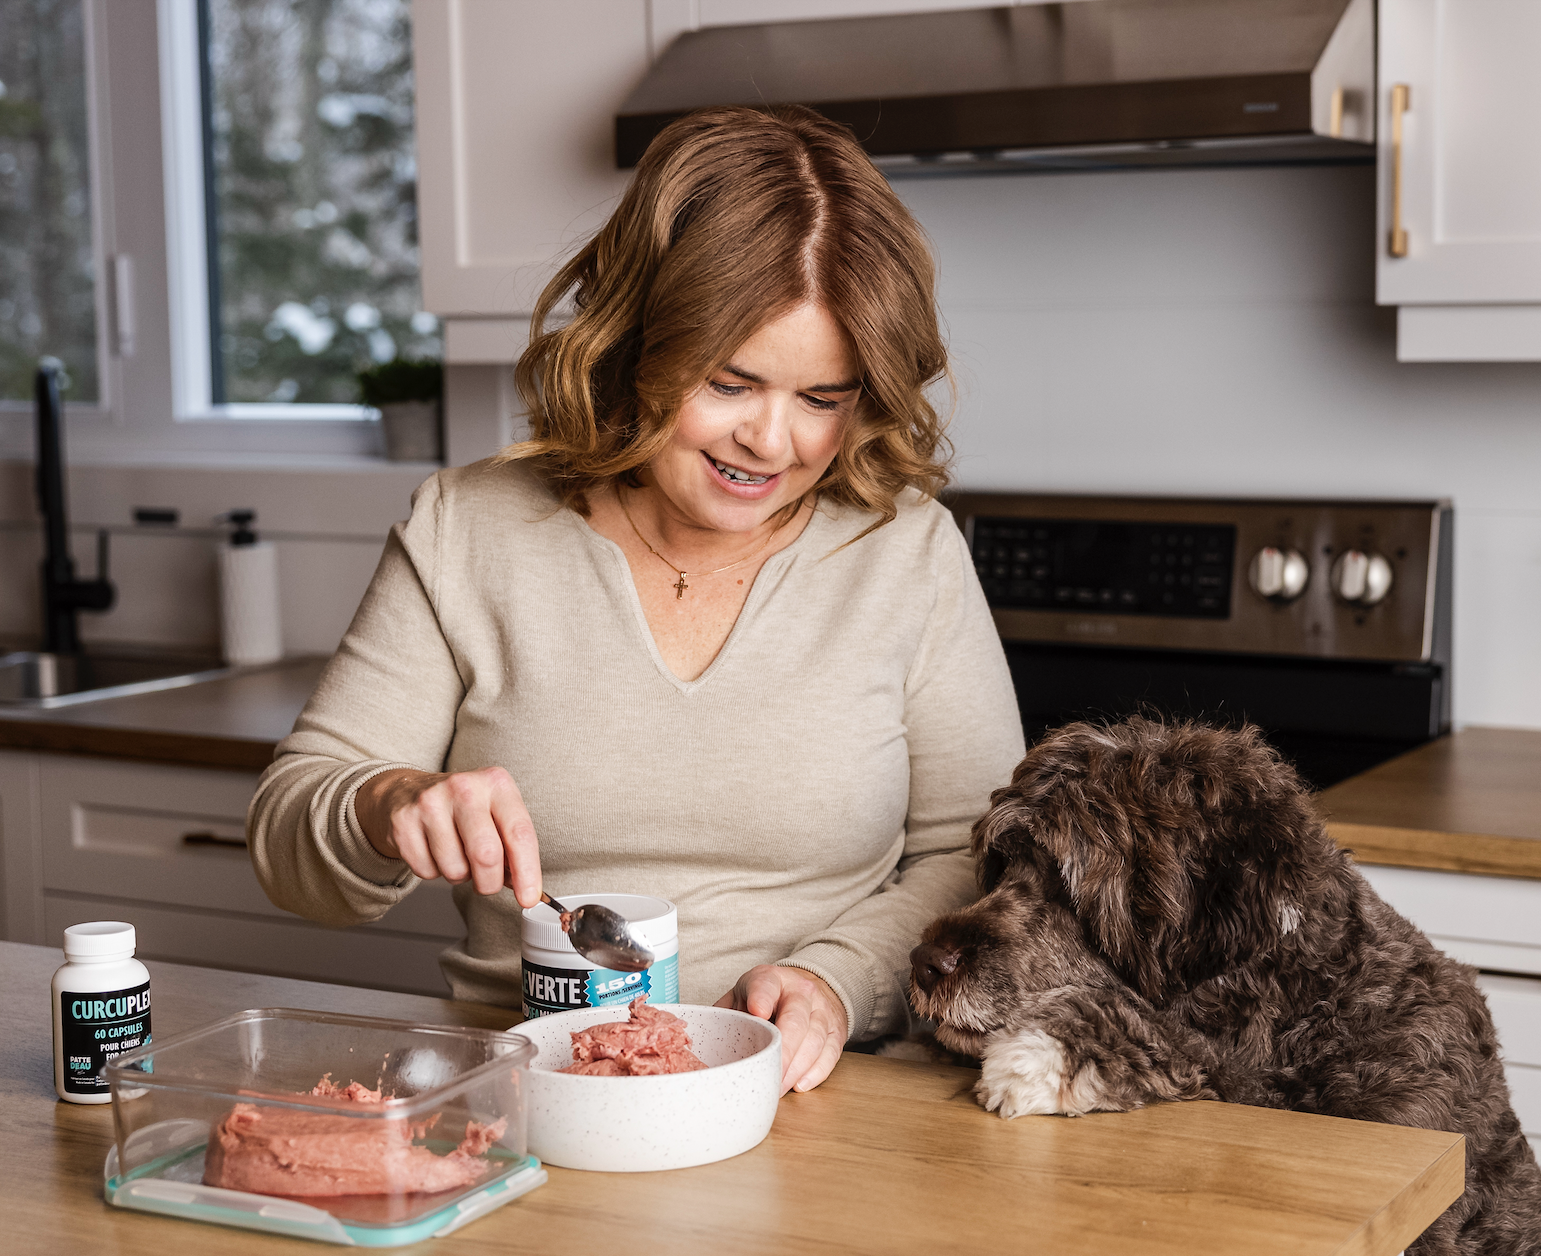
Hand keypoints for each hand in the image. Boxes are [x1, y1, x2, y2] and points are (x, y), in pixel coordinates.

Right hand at [354, 766, 541, 905]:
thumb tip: (526, 887)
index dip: (527, 872)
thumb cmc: (461, 806)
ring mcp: (430, 803)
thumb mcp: (495, 812)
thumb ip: (513, 846)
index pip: (519, 834)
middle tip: (487, 881)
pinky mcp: (403, 821)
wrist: (407, 791)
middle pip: (486, 856)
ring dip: (459, 875)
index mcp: (496, 784)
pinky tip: (433, 850)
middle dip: (490, 882)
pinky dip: (433, 872)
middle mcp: (464, 788)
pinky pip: (426, 872)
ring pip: (455, 870)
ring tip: (455, 853)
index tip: (529, 898)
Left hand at [716, 965, 846, 1094]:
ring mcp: (822, 1010)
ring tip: (777, 1089)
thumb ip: (726, 1013)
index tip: (756, 1012)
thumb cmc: (768, 997)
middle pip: (796, 1021)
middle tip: (768, 1077)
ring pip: (815, 1040)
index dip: (762, 998)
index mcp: (771, 979)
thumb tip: (693, 1042)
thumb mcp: (743, 994)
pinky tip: (800, 1085)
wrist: (809, 987)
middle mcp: (801, 992)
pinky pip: (830, 1053)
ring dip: (796, 1069)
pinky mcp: (836, 1030)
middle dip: (783, 1052)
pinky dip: (816, 1072)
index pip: (767, 985)